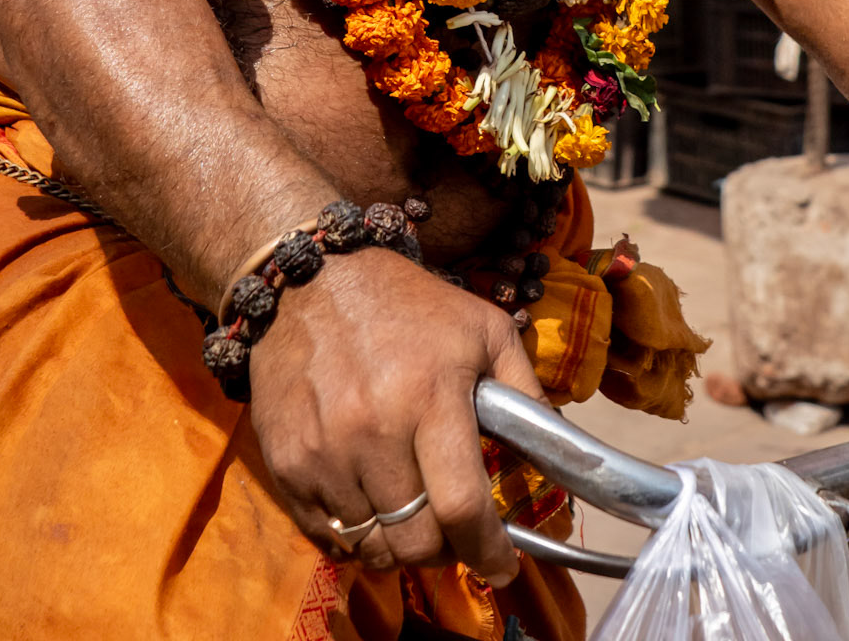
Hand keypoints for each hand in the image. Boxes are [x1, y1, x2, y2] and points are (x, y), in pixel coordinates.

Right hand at [247, 247, 545, 582]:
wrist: (311, 280)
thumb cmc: (409, 306)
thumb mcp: (483, 329)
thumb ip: (526, 393)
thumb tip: (562, 455)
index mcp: (431, 394)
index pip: (461, 504)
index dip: (487, 550)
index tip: (504, 567)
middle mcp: (373, 428)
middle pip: (415, 540)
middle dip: (444, 551)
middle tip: (452, 532)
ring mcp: (324, 450)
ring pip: (371, 547)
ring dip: (398, 544)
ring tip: (410, 512)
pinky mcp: (286, 462)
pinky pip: (326, 536)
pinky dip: (355, 535)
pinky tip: (371, 502)